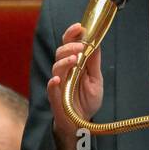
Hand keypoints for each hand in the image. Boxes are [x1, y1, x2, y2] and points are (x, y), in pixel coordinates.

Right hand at [46, 22, 103, 149]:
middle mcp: (64, 71)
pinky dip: (53, 83)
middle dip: (69, 46)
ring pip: (56, 68)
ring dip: (64, 61)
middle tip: (80, 46)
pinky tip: (58, 79)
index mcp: (73, 64)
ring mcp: (58, 84)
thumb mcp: (96, 79)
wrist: (82, 123)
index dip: (72, 34)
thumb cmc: (87, 100)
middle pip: (60, 52)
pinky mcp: (55, 98)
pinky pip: (51, 89)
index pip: (69, 44)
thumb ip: (94, 62)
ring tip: (74, 59)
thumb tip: (97, 42)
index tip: (80, 26)